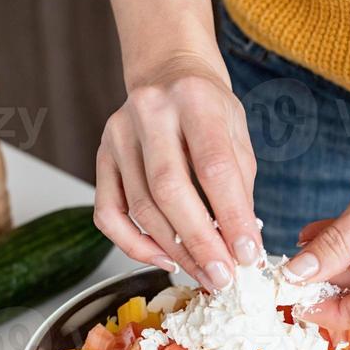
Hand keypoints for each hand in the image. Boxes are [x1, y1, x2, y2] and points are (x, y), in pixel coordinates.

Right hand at [93, 52, 261, 290]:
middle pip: (170, 190)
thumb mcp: (237, 133)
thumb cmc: (207, 107)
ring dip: (174, 250)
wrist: (166, 72)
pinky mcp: (101, 157)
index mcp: (194, 99)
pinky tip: (164, 258)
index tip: (247, 254)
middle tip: (223, 276)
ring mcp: (118, 135)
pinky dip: (134, 245)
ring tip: (204, 274)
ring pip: (140, 207)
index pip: (214, 167)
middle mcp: (150, 113)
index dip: (232, 216)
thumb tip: (242, 244)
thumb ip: (240, 185)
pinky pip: (108, 213)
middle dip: (200, 242)